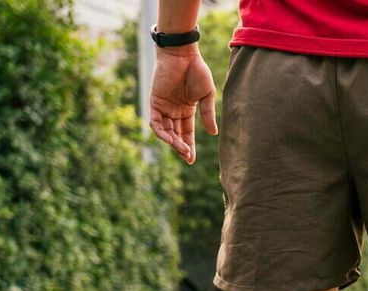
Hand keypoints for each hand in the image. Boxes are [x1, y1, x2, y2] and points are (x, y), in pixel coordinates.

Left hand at [148, 47, 217, 164]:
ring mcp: (163, 106)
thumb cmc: (196, 70)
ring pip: (165, 131)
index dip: (189, 146)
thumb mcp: (206, 95)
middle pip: (176, 134)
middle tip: (188, 157)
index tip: (191, 160)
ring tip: (182, 150)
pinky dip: (161, 132)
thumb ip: (208, 113)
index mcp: (186, 110)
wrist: (182, 54)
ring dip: (173, 142)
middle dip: (181, 147)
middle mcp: (173, 110)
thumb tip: (213, 133)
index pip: (186, 133)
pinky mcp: (155, 102)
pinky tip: (170, 139)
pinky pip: (156, 122)